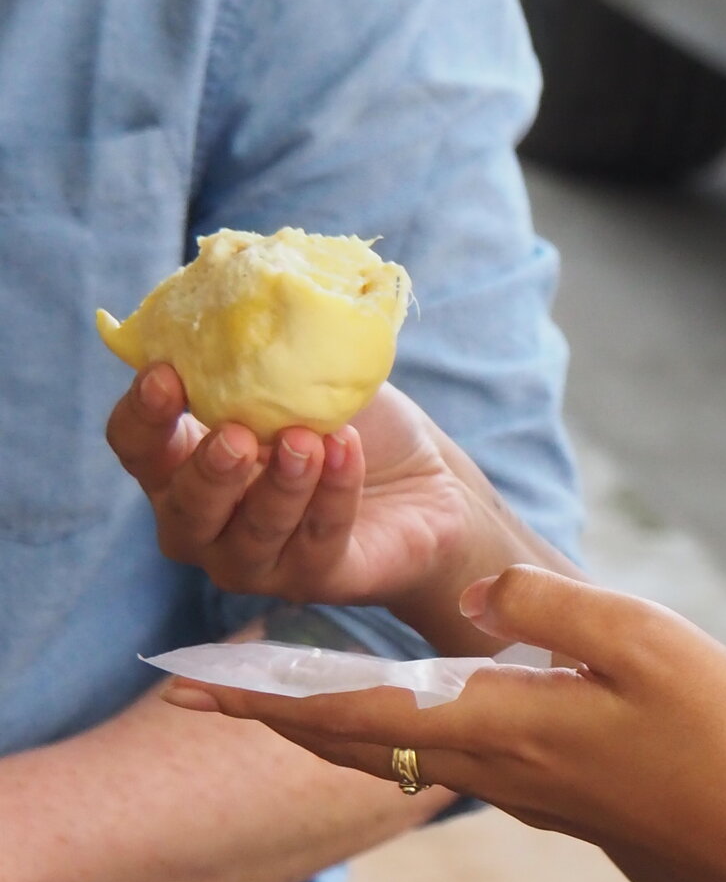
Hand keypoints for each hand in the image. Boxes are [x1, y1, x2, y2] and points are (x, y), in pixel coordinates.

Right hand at [107, 364, 504, 617]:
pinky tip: (347, 451)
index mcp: (185, 464)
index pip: (136, 446)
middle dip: (208, 471)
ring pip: (249, 534)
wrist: (433, 486)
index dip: (142, 415)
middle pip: (181, 507)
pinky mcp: (313, 579)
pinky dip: (333, 494)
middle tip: (239, 434)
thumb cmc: (353, 428)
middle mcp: (205, 522)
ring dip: (279, 485)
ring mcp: (254, 560)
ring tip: (309, 440)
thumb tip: (251, 302)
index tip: (166, 374)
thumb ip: (268, 359)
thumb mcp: (310, 381)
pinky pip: (315, 540)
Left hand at [158, 565, 725, 881]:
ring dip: (331, 722)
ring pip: (398, 754)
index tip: (194, 683)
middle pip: (357, 743)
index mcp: (506, 726)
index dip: (269, 696)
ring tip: (285, 687)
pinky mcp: (558, 791)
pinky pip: (447, 757)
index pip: (357, 713)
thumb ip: (548, 607)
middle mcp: (499, 767)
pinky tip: (412, 700)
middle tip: (202, 686)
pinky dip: (398, 728)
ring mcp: (527, 788)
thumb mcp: (645, 641)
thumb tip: (471, 591)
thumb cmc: (724, 734)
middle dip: (275, 713)